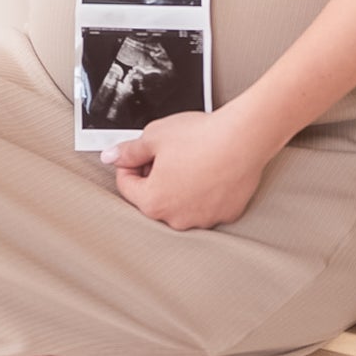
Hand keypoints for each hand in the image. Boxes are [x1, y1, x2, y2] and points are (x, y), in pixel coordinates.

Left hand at [101, 108, 279, 229]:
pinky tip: (211, 170)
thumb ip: (128, 151)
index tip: (141, 152)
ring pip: (181, 203)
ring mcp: (203, 219)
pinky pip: (207, 204)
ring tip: (194, 160)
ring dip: (181, 186)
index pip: (127, 186)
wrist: (244, 138)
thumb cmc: (201, 137)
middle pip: (154, 197)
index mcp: (152, 201)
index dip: (130, 163)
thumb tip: (111, 157)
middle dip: (156, 177)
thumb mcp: (154, 136)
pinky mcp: (225, 214)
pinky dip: (205, 191)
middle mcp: (176, 218)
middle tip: (169, 153)